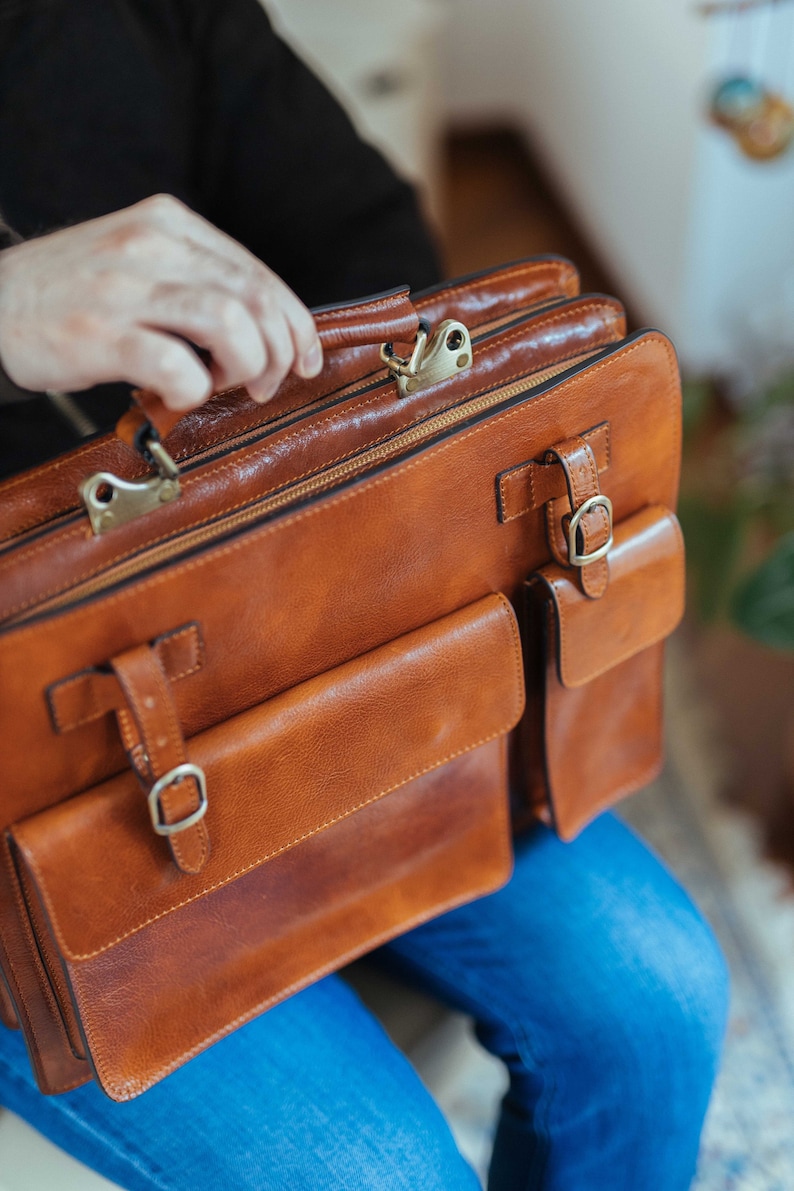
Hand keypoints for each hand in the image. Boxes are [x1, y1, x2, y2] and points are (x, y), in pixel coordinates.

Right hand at [0, 195, 322, 409]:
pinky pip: (176, 366)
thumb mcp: (140, 261)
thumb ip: (199, 280)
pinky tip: (179, 394)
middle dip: (279, 351)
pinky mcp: (99, 334)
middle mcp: (152, 246)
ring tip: (226, 385)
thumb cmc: (75, 295)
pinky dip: (194, 389)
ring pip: (228, 323)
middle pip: (255, 298)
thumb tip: (269, 329)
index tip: (305, 359)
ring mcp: (124, 289)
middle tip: (266, 384)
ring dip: (246, 366)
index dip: (295, 324)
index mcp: (170, 224)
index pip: (259, 273)